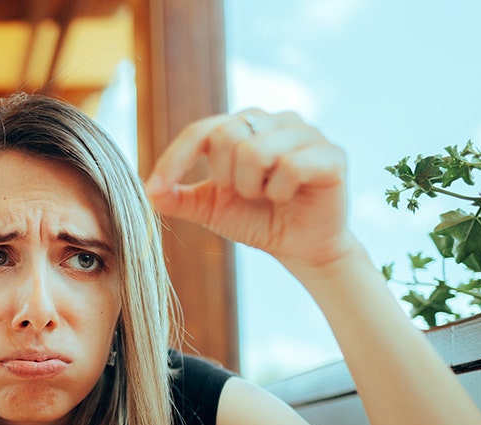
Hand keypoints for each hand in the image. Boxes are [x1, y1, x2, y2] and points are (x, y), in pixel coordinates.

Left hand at [145, 109, 354, 270]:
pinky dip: (280, 192)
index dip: (175, 160)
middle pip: (227, 136)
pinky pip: (291, 167)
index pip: (201, 131)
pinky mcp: (332, 155)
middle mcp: (275, 120)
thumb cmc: (258, 220)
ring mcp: (307, 133)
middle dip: (226, 178)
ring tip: (267, 196)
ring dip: (253, 187)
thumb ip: (180, 198)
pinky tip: (288, 198)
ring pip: (256, 151)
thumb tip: (147, 192)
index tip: (155, 190)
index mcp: (244, 126)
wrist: (300, 248)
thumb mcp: (212, 209)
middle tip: (246, 194)